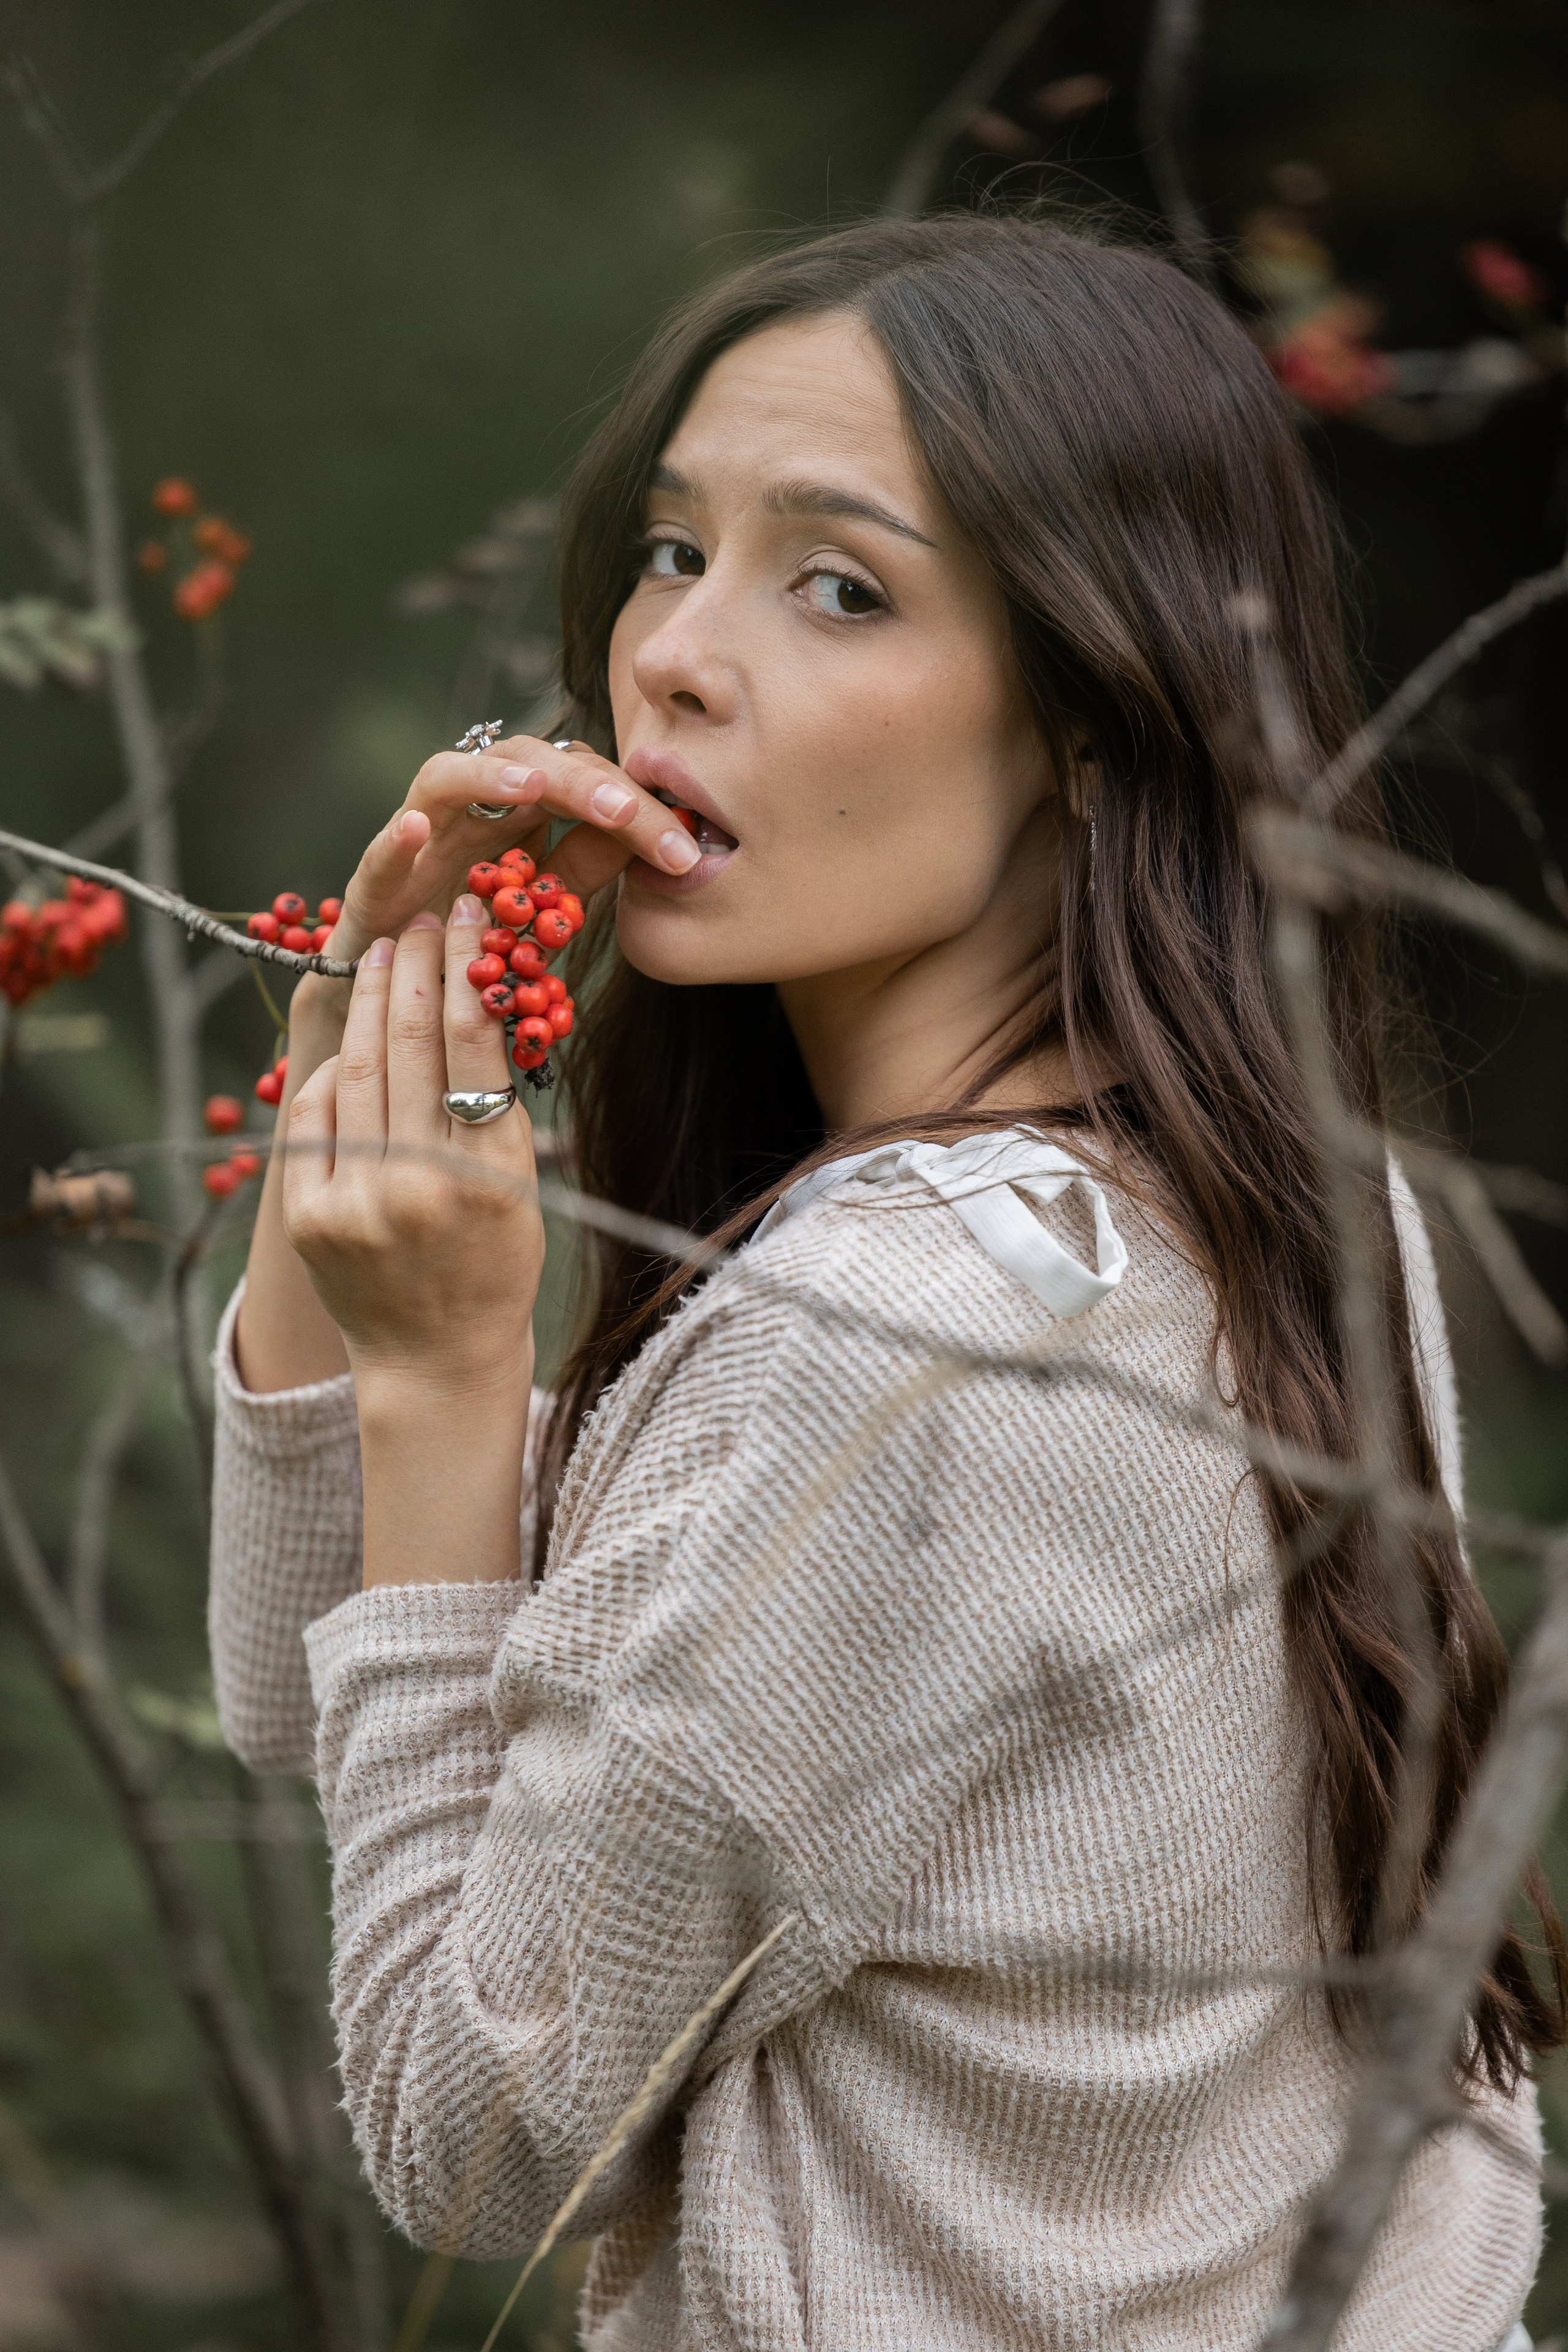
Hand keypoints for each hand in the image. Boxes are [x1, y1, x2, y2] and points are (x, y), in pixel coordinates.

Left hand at [282, 899, 540, 1387]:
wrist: (435, 1359)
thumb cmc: (494, 1263)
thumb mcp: (520, 1186)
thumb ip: (495, 1105)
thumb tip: (473, 1000)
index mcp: (490, 1178)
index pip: (474, 1043)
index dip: (468, 966)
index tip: (469, 917)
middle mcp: (420, 1185)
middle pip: (410, 1042)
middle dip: (415, 965)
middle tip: (422, 918)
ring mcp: (356, 1201)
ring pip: (357, 1069)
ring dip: (369, 1000)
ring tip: (383, 954)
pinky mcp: (309, 1214)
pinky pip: (313, 1117)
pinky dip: (332, 1070)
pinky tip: (350, 1038)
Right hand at [325, 732, 699, 964]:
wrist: (398, 981)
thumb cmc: (471, 931)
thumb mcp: (542, 902)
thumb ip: (588, 868)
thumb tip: (657, 841)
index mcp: (519, 806)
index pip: (582, 779)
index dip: (632, 805)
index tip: (682, 847)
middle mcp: (470, 804)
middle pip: (528, 765)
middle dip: (582, 785)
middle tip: (628, 811)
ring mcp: (419, 832)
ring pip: (449, 777)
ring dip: (493, 779)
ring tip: (536, 789)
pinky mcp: (374, 874)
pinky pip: (384, 847)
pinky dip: (400, 835)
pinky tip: (417, 828)